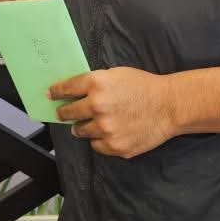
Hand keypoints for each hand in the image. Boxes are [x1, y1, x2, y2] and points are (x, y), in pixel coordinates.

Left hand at [50, 67, 174, 157]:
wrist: (169, 106)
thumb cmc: (144, 86)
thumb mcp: (116, 74)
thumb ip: (94, 82)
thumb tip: (73, 91)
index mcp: (97, 83)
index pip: (66, 89)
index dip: (55, 92)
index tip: (49, 95)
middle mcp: (97, 106)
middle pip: (68, 112)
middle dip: (64, 112)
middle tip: (64, 113)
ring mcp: (105, 128)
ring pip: (80, 131)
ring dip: (82, 127)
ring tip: (92, 122)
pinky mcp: (114, 146)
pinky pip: (96, 145)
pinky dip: (99, 139)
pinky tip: (109, 132)